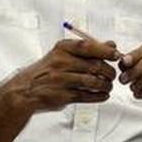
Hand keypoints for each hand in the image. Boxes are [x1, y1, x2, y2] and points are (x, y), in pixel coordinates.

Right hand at [4, 39, 118, 112]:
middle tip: (113, 75)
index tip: (117, 55)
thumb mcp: (64, 54)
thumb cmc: (48, 70)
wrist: (24, 90)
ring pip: (93, 82)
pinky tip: (103, 95)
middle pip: (94, 65)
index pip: (89, 46)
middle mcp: (60, 63)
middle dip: (109, 71)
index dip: (106, 51)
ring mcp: (61, 80)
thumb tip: (112, 44)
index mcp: (62, 48)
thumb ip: (89, 49)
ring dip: (106, 85)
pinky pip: (87, 96)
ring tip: (108, 85)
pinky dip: (99, 96)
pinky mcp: (62, 96)